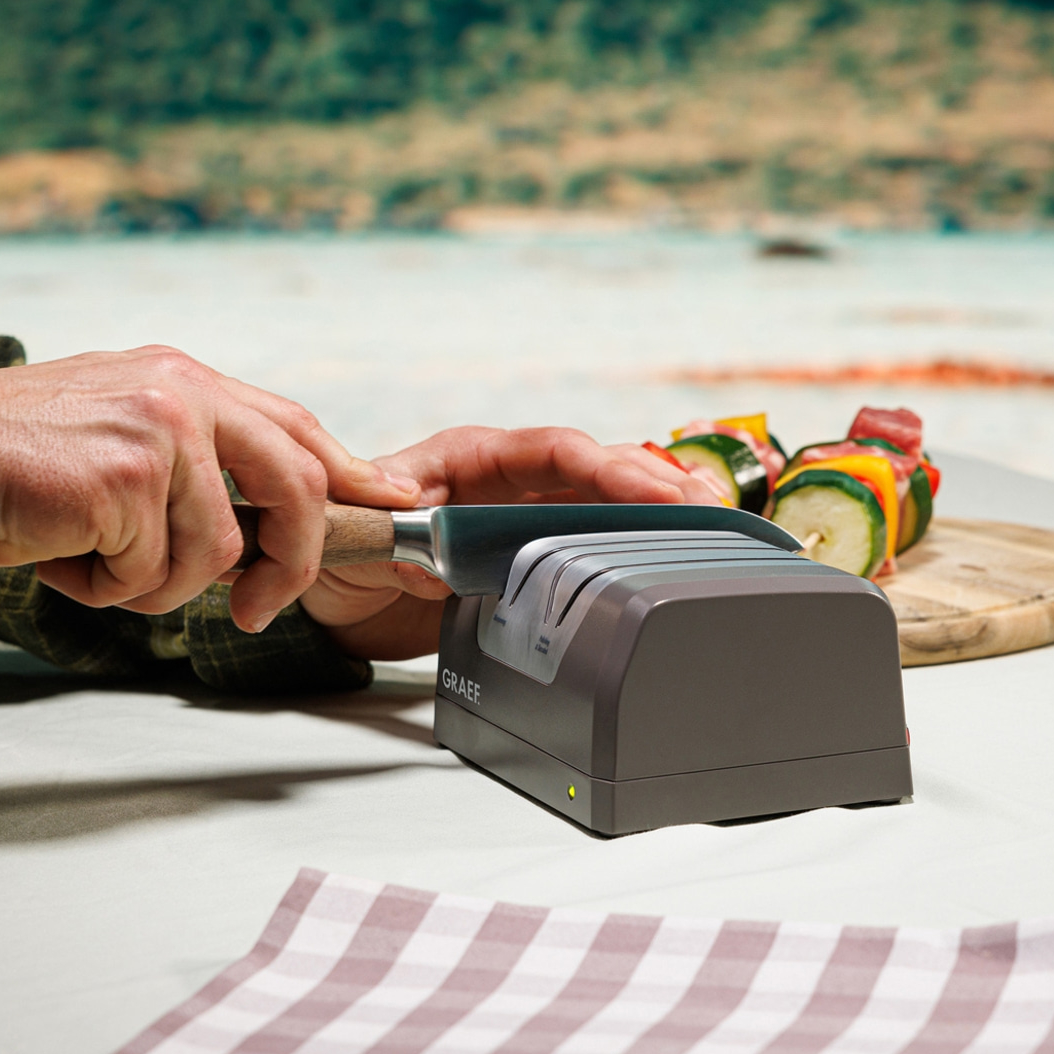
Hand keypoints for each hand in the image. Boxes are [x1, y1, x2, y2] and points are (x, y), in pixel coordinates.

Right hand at [0, 346, 419, 631]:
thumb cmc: (19, 459)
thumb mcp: (121, 434)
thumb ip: (193, 458)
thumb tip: (252, 522)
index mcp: (187, 378)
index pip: (294, 426)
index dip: (348, 471)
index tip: (386, 503)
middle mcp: (183, 391)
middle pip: (295, 483)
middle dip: (290, 563)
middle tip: (258, 610)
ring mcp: (161, 428)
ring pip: (215, 551)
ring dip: (154, 584)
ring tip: (94, 560)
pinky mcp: (131, 475)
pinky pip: (156, 572)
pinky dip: (110, 588)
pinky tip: (66, 556)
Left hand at [300, 426, 719, 659]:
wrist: (338, 601)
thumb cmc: (342, 549)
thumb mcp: (353, 532)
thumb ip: (389, 531)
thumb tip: (426, 545)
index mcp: (471, 458)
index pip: (553, 451)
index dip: (606, 469)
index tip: (654, 492)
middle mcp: (508, 481)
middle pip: (595, 471)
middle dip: (653, 485)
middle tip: (708, 510)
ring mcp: (525, 517)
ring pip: (604, 503)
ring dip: (656, 510)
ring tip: (715, 521)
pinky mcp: (533, 556)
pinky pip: (591, 543)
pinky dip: (634, 545)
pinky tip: (676, 551)